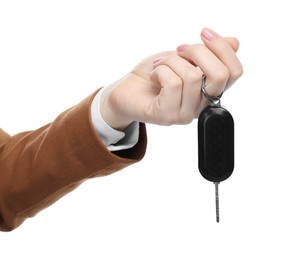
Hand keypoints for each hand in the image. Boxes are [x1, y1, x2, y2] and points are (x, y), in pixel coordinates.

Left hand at [100, 28, 242, 129]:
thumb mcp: (183, 58)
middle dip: (198, 51)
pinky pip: (173, 84)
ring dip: (171, 60)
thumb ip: (208, 54)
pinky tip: (154, 75)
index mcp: (208, 92)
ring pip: (192, 76)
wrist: (127, 90)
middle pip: (219, 75)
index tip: (204, 33)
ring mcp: (184, 114)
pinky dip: (161, 70)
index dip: (223, 48)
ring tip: (159, 64)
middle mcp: (200, 107)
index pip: (234, 73)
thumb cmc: (155, 73)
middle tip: (179, 49)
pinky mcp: (166, 116)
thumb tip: (234, 42)